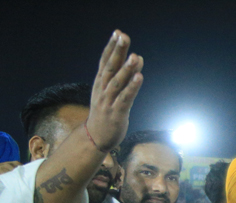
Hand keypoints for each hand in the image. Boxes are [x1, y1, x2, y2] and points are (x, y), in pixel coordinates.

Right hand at [86, 30, 143, 152]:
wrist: (96, 137)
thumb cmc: (105, 112)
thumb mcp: (109, 92)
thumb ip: (121, 76)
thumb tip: (135, 58)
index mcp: (100, 83)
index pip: (105, 61)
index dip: (111, 47)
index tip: (117, 32)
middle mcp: (103, 90)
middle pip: (110, 67)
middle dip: (117, 51)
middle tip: (124, 36)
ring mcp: (109, 102)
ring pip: (118, 83)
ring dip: (127, 69)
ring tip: (136, 56)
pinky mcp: (117, 113)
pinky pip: (125, 99)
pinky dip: (132, 88)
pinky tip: (139, 77)